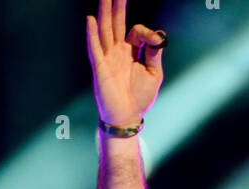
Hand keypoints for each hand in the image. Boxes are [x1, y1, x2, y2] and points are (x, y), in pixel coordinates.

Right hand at [86, 0, 164, 127]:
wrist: (128, 117)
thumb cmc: (140, 97)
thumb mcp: (153, 74)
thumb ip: (154, 54)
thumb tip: (158, 36)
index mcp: (131, 52)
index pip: (136, 32)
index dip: (147, 33)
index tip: (155, 40)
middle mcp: (117, 51)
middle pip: (116, 23)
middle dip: (117, 6)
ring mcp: (107, 58)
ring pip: (105, 30)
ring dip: (104, 13)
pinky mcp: (100, 68)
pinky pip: (95, 48)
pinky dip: (92, 35)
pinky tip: (91, 20)